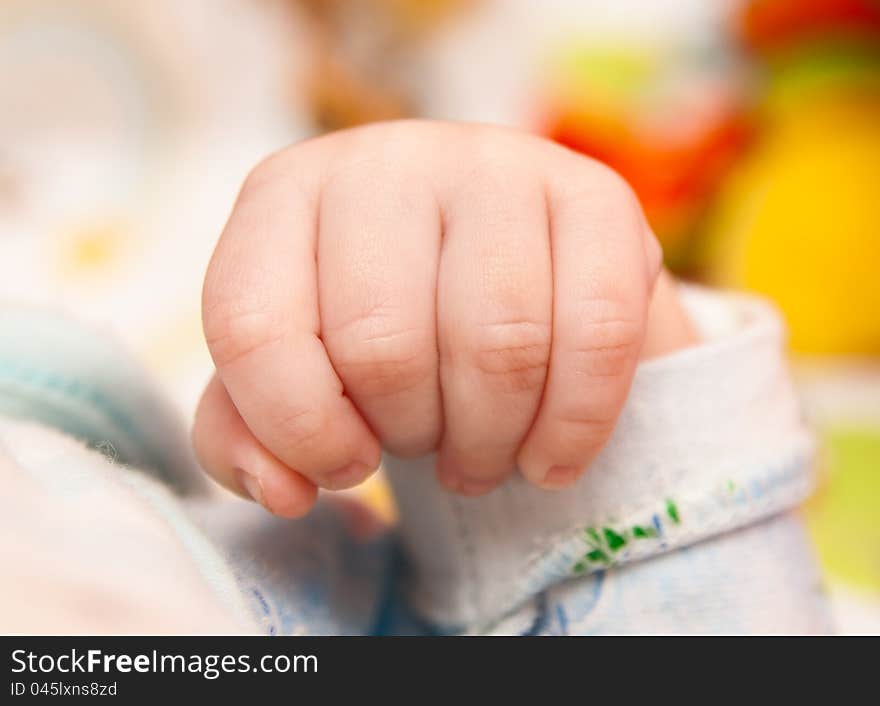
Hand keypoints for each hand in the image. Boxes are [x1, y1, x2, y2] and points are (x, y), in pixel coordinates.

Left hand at [193, 121, 695, 516]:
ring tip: (481, 454)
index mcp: (287, 195)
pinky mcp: (596, 194)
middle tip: (424, 446)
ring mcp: (499, 165)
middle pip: (382, 344)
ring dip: (487, 442)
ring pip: (496, 345)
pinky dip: (573, 426)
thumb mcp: (295, 369)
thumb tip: (280, 489)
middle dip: (406, 434)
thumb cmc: (387, 322)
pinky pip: (597, 333)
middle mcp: (388, 161)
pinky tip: (549, 456)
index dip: (295, 427)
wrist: (503, 264)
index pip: (250, 322)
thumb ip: (250, 433)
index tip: (343, 464)